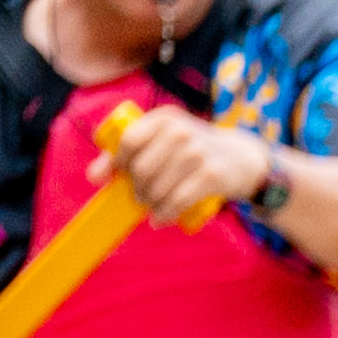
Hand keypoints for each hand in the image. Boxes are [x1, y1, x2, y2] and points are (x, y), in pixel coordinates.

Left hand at [102, 105, 275, 227]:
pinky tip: (161, 219)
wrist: (243, 158)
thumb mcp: (166, 140)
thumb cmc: (195, 150)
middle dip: (136, 189)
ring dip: (151, 205)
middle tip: (140, 198)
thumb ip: (132, 150)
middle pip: (142, 168)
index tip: (115, 178)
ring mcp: (197, 153)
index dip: (117, 163)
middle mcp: (180, 131)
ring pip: (159, 187)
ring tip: (152, 210)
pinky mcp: (212, 175)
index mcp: (164, 118)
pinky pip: (179, 200)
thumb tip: (94, 177)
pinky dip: (166, 213)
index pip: (129, 140)